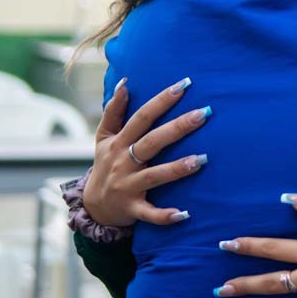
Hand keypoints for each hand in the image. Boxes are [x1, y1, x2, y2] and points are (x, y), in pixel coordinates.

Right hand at [85, 77, 211, 226]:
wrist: (93, 207)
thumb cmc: (106, 164)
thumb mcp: (104, 137)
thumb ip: (113, 111)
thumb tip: (124, 82)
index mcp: (119, 142)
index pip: (142, 117)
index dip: (161, 100)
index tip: (184, 85)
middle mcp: (123, 162)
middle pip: (152, 142)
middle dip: (178, 127)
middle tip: (203, 113)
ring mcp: (128, 186)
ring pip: (154, 176)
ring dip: (177, 169)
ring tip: (202, 159)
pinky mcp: (132, 209)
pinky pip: (149, 213)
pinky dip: (164, 215)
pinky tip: (184, 213)